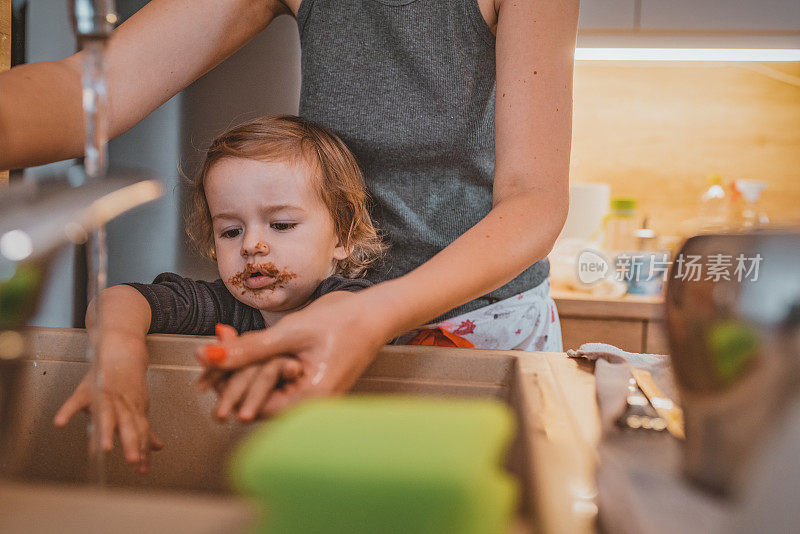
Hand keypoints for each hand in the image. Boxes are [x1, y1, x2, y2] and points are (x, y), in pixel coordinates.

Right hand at [53, 332, 161, 473]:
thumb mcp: (138, 407)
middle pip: (128, 425)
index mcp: (135, 410)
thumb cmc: (129, 384)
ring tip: (103, 449)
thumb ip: (145, 429)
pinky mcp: (88, 388)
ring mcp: (106, 395)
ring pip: (107, 414)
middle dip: (131, 443)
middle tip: (132, 461)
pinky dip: (68, 410)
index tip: (142, 469)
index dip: (142, 450)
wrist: (122, 353)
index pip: (140, 432)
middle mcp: (123, 404)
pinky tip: (60, 422)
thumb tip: (157, 448)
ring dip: (105, 430)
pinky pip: (76, 400)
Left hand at [196, 291, 389, 416]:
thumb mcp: (288, 332)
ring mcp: (312, 395)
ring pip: (266, 388)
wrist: (375, 311)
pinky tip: (247, 343)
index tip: (205, 373)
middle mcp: (312, 405)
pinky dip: (261, 362)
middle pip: (259, 399)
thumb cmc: (342, 321)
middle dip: (232, 375)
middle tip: (214, 349)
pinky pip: (278, 379)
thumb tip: (208, 357)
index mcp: (310, 399)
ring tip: (228, 338)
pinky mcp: (311, 382)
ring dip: (245, 366)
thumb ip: (247, 349)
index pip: (257, 408)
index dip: (228, 391)